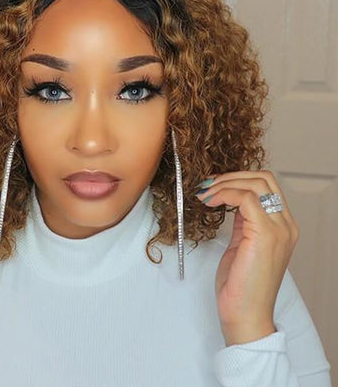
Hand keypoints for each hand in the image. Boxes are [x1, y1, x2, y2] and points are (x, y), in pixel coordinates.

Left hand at [195, 170, 299, 345]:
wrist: (245, 314)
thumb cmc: (241, 285)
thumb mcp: (242, 245)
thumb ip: (243, 222)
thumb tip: (231, 201)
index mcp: (282, 227)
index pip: (267, 186)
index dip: (238, 179)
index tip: (214, 184)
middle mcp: (285, 225)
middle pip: (264, 178)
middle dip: (232, 176)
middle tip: (207, 185)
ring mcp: (278, 229)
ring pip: (256, 184)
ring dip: (225, 183)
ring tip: (205, 193)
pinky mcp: (265, 234)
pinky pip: (245, 198)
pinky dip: (224, 193)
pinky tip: (210, 201)